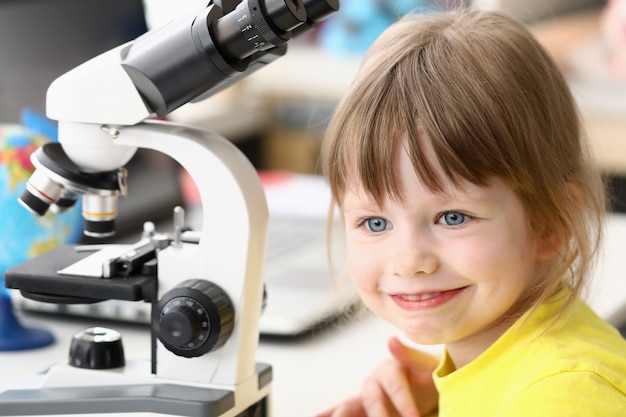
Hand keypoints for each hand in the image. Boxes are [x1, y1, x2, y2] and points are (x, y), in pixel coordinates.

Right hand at [314, 337, 438, 416]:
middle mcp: (373, 381)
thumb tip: (390, 339)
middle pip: (371, 399)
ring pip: (349, 407)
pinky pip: (343, 411)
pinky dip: (328, 413)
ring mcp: (365, 396)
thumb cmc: (427, 374)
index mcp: (389, 369)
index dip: (404, 403)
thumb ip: (409, 354)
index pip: (395, 387)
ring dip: (342, 414)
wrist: (424, 382)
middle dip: (380, 414)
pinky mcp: (361, 407)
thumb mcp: (425, 364)